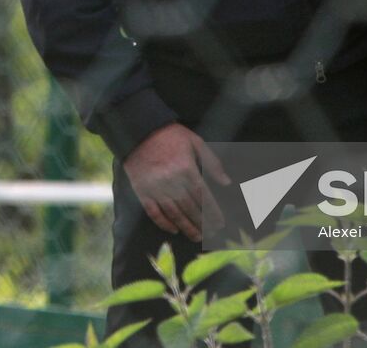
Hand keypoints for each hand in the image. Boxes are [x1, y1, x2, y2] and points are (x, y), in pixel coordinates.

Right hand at [123, 123, 230, 242]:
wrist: (139, 131)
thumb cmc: (170, 135)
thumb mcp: (195, 142)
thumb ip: (211, 162)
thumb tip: (227, 182)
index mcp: (186, 169)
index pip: (203, 196)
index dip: (212, 212)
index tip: (220, 223)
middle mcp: (172, 181)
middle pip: (190, 208)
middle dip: (202, 223)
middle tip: (211, 234)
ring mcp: (156, 188)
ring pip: (174, 213)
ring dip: (187, 227)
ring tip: (196, 237)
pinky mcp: (142, 192)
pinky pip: (154, 212)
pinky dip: (164, 223)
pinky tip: (174, 230)